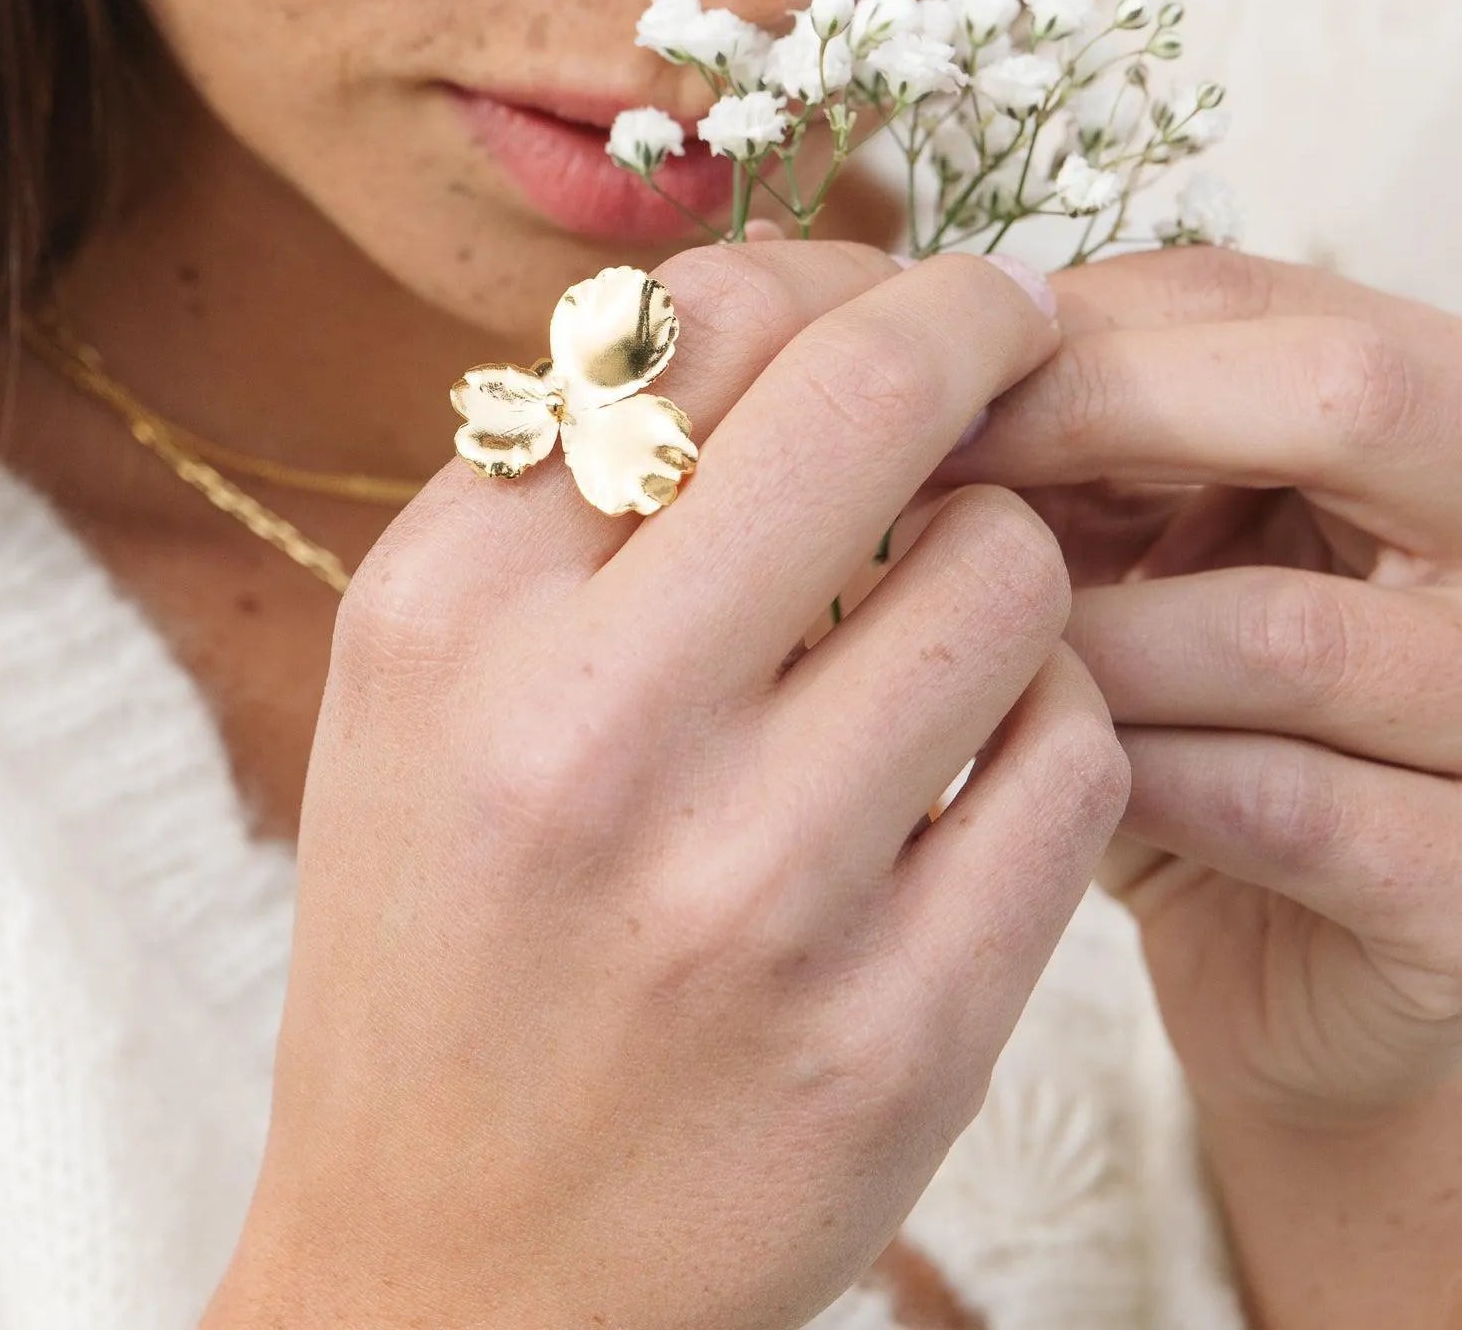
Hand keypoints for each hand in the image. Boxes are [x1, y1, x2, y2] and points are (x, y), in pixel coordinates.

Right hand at [207, 241, 1126, 1329]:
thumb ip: (572, 482)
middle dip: (981, 328)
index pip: (702, 321)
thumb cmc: (445, 937)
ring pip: (1014, 573)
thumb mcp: (424, 679)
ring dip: (1007, 560)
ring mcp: (754, 894)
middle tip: (1018, 332)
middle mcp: (590, 736)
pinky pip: (1073, 761)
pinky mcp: (897, 1035)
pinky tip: (979, 761)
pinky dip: (1051, 723)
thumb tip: (786, 304)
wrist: (452, 1272)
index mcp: (452, 616)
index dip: (842, 268)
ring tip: (947, 618)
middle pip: (880, 396)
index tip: (907, 293)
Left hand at [941, 244, 1461, 1127]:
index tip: (917, 373)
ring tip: (950, 653)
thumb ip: (1066, 460)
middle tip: (928, 478)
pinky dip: (1132, 779)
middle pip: (1345, 395)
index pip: (1262, 303)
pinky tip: (1026, 777)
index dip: (1076, 320)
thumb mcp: (1137, 563)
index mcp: (1425, 430)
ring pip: (1294, 626)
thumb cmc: (1191, 737)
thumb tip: (895, 363)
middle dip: (1101, 415)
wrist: (1296, 985)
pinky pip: (1292, 807)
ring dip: (1086, 631)